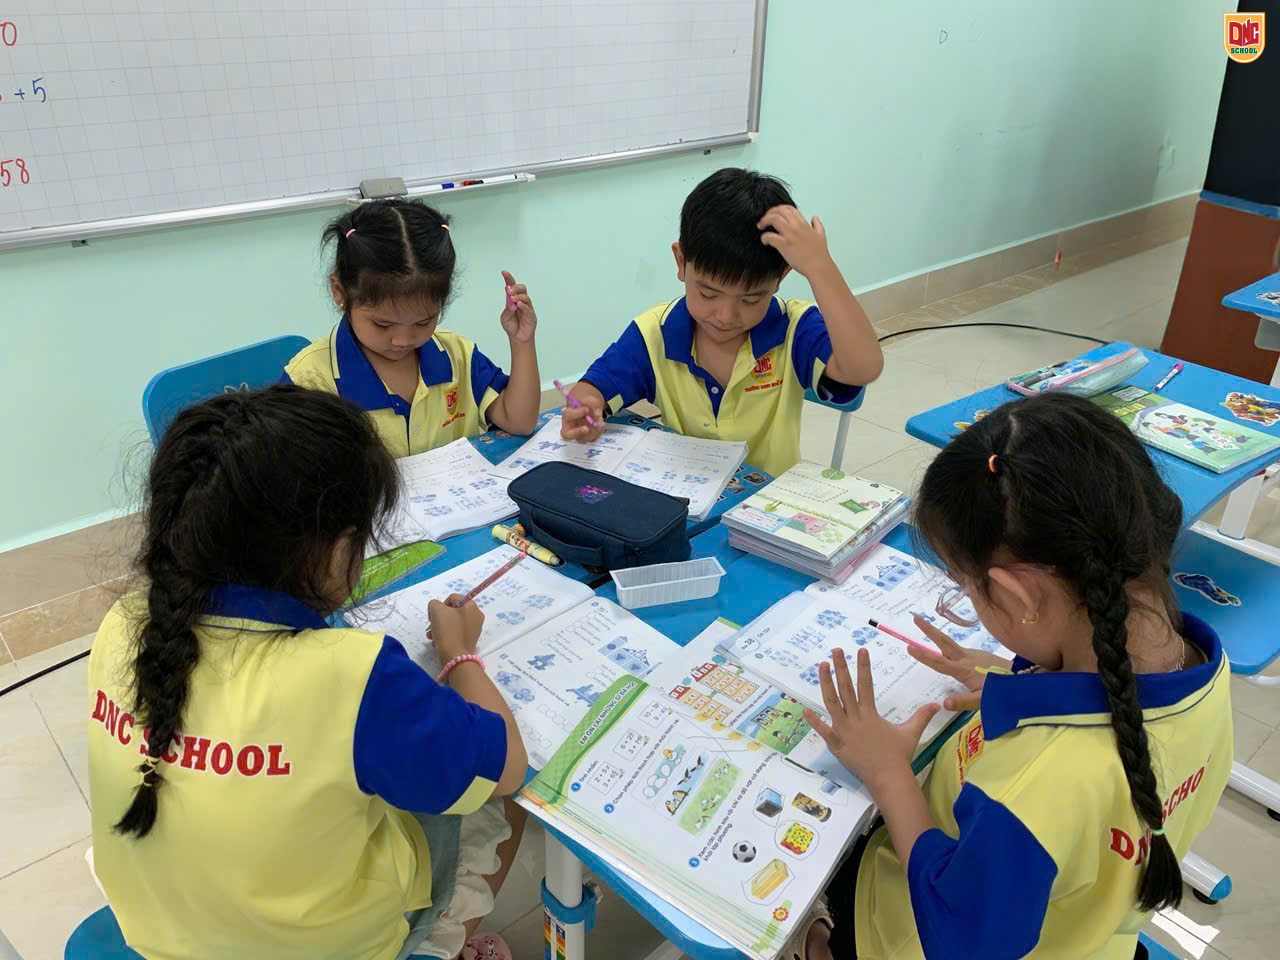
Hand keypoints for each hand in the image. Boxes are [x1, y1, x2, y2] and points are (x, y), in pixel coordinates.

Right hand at [428, 594, 484, 663]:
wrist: (455, 657)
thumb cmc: (447, 630)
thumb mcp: (436, 610)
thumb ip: (434, 604)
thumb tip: (437, 610)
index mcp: (471, 606)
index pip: (453, 598)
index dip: (440, 605)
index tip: (433, 616)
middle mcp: (476, 615)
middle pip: (453, 611)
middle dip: (439, 618)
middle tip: (431, 626)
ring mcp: (475, 629)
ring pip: (453, 623)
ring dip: (439, 628)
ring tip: (431, 636)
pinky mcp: (470, 640)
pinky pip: (456, 633)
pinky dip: (446, 635)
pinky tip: (437, 642)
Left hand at [499, 270, 536, 342]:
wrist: (517, 337)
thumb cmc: (511, 325)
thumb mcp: (505, 318)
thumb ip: (508, 310)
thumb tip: (511, 303)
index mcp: (512, 299)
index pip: (511, 286)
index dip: (508, 278)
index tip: (504, 272)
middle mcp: (520, 301)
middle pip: (522, 288)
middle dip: (516, 287)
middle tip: (510, 291)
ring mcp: (527, 307)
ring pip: (525, 297)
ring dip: (519, 296)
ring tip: (513, 299)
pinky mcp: (531, 315)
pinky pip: (528, 308)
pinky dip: (523, 305)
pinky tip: (518, 305)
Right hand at [559, 387, 605, 443]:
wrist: (591, 406)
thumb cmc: (587, 401)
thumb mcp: (590, 398)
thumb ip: (592, 403)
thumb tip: (597, 414)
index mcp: (567, 415)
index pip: (567, 416)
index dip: (576, 413)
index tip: (587, 409)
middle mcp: (569, 427)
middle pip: (567, 435)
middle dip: (577, 432)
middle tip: (587, 429)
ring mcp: (578, 434)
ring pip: (583, 438)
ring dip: (593, 431)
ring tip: (601, 421)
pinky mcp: (586, 437)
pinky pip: (592, 438)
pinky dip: (598, 432)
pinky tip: (602, 424)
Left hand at [757, 205, 834, 278]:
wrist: (819, 266)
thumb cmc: (820, 254)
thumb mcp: (821, 235)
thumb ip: (817, 225)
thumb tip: (814, 218)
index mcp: (803, 223)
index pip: (789, 208)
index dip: (779, 209)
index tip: (773, 214)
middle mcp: (796, 226)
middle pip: (779, 210)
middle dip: (769, 213)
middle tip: (764, 220)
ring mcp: (790, 234)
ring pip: (773, 219)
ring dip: (765, 221)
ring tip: (761, 227)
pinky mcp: (785, 245)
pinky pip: (770, 236)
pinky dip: (764, 237)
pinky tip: (764, 241)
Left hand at [803, 647, 939, 791]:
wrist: (888, 778)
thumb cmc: (899, 755)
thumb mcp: (911, 732)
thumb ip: (922, 716)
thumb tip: (937, 704)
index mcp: (870, 713)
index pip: (866, 684)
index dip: (863, 666)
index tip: (861, 650)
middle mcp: (855, 718)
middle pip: (846, 688)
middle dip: (841, 668)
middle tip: (836, 650)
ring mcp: (843, 730)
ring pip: (831, 703)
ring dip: (825, 684)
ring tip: (821, 666)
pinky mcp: (836, 744)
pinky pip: (823, 731)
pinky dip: (814, 721)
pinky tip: (804, 709)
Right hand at [907, 615, 1009, 711]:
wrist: (1025, 678)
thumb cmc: (1003, 690)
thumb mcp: (984, 700)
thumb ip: (964, 701)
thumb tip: (943, 703)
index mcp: (963, 670)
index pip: (940, 663)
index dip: (924, 656)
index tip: (909, 646)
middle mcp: (966, 659)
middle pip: (944, 642)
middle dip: (928, 630)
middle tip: (915, 617)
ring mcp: (974, 655)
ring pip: (951, 645)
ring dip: (938, 636)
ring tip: (926, 630)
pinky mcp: (981, 655)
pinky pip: (961, 651)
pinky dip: (951, 648)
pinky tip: (953, 655)